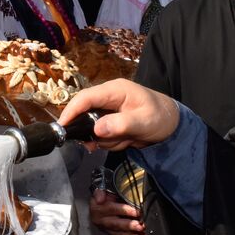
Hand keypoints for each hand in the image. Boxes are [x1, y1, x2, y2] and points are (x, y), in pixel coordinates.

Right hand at [59, 79, 179, 150]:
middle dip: (95, 133)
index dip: (71, 112)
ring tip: (127, 139)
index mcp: (115, 90)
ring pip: (93, 129)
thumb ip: (121, 125)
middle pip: (85, 115)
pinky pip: (101, 135)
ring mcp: (108, 110)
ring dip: (107, 140)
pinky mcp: (110, 121)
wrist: (172, 124)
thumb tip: (97, 129)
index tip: (62, 128)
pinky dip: (111, 142)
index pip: (85, 98)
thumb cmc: (161, 117)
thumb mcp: (144, 122)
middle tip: (105, 144)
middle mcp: (108, 98)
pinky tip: (126, 140)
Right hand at [90, 189, 145, 234]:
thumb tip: (99, 198)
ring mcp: (106, 229)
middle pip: (116, 224)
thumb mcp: (100, 188)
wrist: (100, 200)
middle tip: (140, 226)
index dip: (124, 210)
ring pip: (119, 234)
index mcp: (97, 209)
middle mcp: (101, 221)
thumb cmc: (104, 194)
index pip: (112, 209)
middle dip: (129, 226)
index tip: (136, 212)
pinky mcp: (112, 234)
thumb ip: (99, 192)